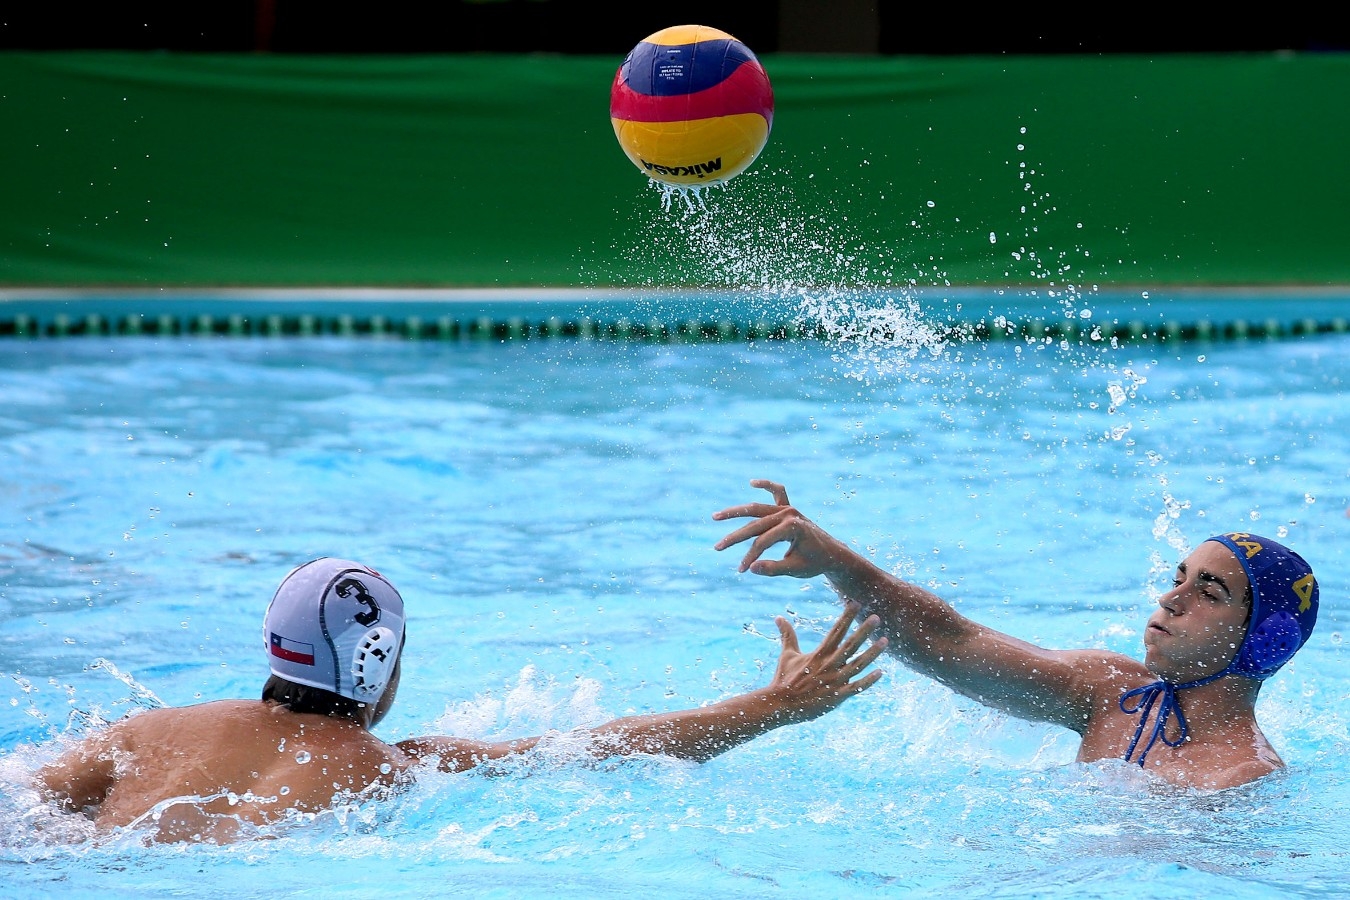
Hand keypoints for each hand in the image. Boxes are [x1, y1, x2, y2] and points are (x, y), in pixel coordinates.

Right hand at [712, 479, 847, 577]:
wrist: (834, 554)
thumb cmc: (815, 563)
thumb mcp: (795, 569)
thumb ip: (773, 569)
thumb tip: (750, 568)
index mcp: (793, 527)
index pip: (763, 542)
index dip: (750, 556)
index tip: (741, 570)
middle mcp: (789, 514)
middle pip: (755, 524)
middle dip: (735, 537)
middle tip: (717, 547)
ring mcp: (789, 509)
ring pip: (757, 508)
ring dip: (736, 512)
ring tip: (715, 516)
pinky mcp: (789, 508)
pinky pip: (777, 492)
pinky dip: (766, 485)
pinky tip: (752, 483)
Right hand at [764, 603, 885, 723]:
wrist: (780, 705)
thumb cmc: (784, 679)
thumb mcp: (786, 655)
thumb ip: (787, 635)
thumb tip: (779, 617)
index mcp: (819, 654)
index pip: (835, 631)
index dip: (846, 617)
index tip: (856, 603)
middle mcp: (828, 665)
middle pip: (850, 645)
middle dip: (864, 631)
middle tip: (877, 618)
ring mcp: (834, 681)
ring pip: (858, 664)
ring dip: (872, 653)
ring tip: (885, 641)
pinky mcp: (837, 696)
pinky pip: (856, 687)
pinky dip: (868, 681)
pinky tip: (880, 672)